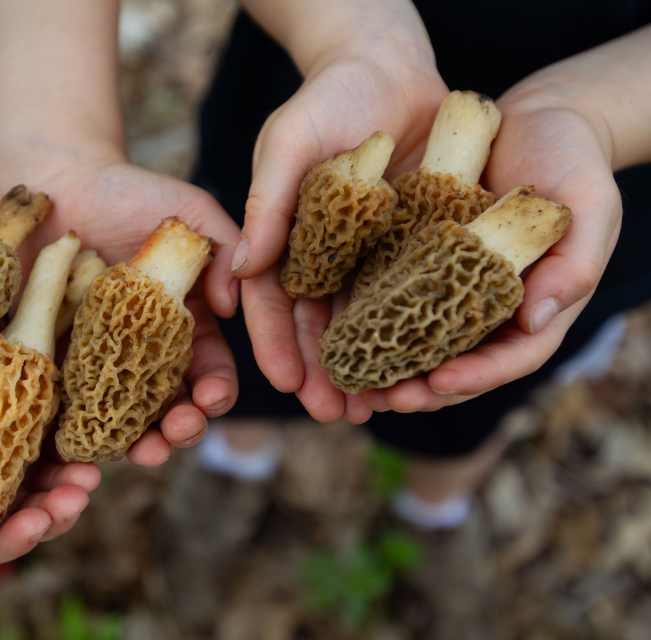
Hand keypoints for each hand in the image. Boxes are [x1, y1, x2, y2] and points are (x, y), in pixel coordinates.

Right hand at [0, 269, 100, 564]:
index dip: (13, 541)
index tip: (37, 524)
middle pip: (27, 510)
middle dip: (55, 512)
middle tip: (78, 496)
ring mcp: (9, 433)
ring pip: (50, 475)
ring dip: (72, 482)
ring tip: (89, 473)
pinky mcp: (31, 396)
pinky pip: (60, 428)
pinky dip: (77, 440)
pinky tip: (92, 435)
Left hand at [11, 158, 242, 465]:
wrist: (57, 181)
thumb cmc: (131, 192)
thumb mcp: (192, 213)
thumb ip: (224, 254)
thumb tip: (235, 307)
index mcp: (183, 326)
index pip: (209, 371)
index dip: (216, 391)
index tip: (212, 397)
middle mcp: (143, 352)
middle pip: (169, 407)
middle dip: (180, 428)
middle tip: (177, 432)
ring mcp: (97, 360)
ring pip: (120, 418)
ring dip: (137, 443)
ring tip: (142, 453)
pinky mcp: (52, 362)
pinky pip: (64, 405)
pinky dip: (77, 432)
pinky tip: (83, 444)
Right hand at [231, 46, 446, 423]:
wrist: (391, 64)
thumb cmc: (327, 97)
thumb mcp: (288, 143)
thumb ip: (267, 203)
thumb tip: (243, 269)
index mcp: (281, 240)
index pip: (270, 302)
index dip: (276, 344)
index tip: (286, 384)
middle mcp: (320, 256)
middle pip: (316, 324)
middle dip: (323, 372)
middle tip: (333, 414)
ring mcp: (365, 254)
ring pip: (363, 321)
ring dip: (368, 365)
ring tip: (377, 406)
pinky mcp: (408, 245)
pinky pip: (409, 295)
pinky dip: (411, 331)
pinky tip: (422, 363)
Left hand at [361, 91, 620, 411]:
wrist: (538, 119)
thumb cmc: (574, 162)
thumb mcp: (591, 209)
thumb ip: (573, 267)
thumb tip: (533, 321)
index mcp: (537, 306)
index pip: (510, 358)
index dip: (476, 376)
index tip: (439, 383)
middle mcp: (492, 307)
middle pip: (458, 362)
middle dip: (422, 389)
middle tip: (383, 400)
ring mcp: (455, 287)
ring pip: (420, 340)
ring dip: (388, 368)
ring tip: (354, 384)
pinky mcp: (421, 260)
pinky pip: (395, 296)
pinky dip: (370, 318)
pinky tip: (339, 332)